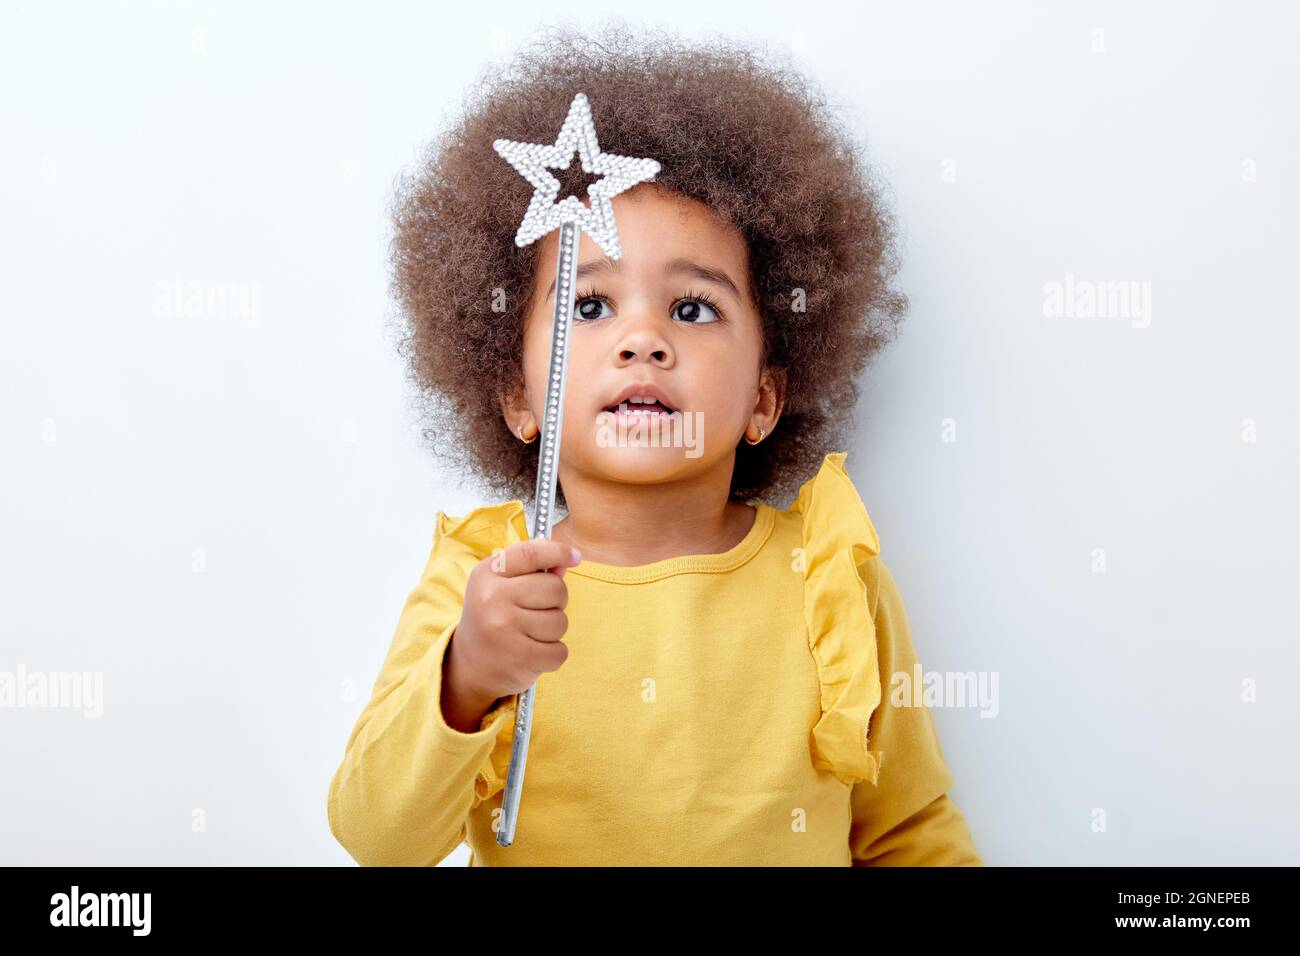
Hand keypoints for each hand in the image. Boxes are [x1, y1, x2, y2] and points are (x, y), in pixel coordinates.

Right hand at [442, 538, 581, 726]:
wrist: (469, 666)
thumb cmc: (493, 619)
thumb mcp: (501, 586)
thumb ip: (532, 570)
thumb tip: (565, 561)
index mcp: (487, 574)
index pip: (530, 553)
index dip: (558, 551)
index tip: (574, 556)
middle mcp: (493, 598)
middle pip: (555, 588)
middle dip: (556, 600)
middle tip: (536, 611)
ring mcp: (505, 628)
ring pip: (561, 621)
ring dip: (553, 629)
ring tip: (530, 633)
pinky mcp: (520, 657)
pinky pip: (560, 650)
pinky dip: (553, 653)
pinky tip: (532, 652)